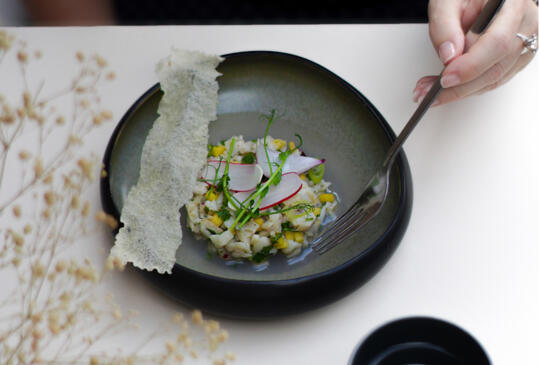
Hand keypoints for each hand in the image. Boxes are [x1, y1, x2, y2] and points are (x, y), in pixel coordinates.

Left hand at [414, 0, 537, 105]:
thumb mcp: (447, 2)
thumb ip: (445, 25)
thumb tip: (448, 56)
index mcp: (512, 4)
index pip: (497, 42)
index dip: (471, 65)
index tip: (446, 77)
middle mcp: (524, 24)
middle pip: (496, 67)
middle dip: (459, 86)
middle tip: (429, 91)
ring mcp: (523, 43)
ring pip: (494, 79)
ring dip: (460, 91)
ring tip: (430, 90)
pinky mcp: (515, 58)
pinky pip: (491, 81)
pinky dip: (467, 88)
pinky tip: (447, 87)